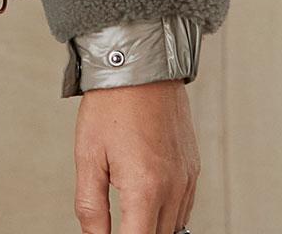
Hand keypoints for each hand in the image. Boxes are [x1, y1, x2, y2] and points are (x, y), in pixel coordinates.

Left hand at [72, 78, 198, 232]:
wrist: (140, 65)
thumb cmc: (111, 104)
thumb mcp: (87, 156)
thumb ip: (91, 207)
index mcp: (145, 188)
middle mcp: (174, 188)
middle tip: (117, 221)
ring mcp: (187, 180)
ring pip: (174, 228)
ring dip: (152, 228)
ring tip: (129, 216)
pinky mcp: (193, 170)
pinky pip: (184, 208)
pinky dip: (166, 214)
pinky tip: (146, 203)